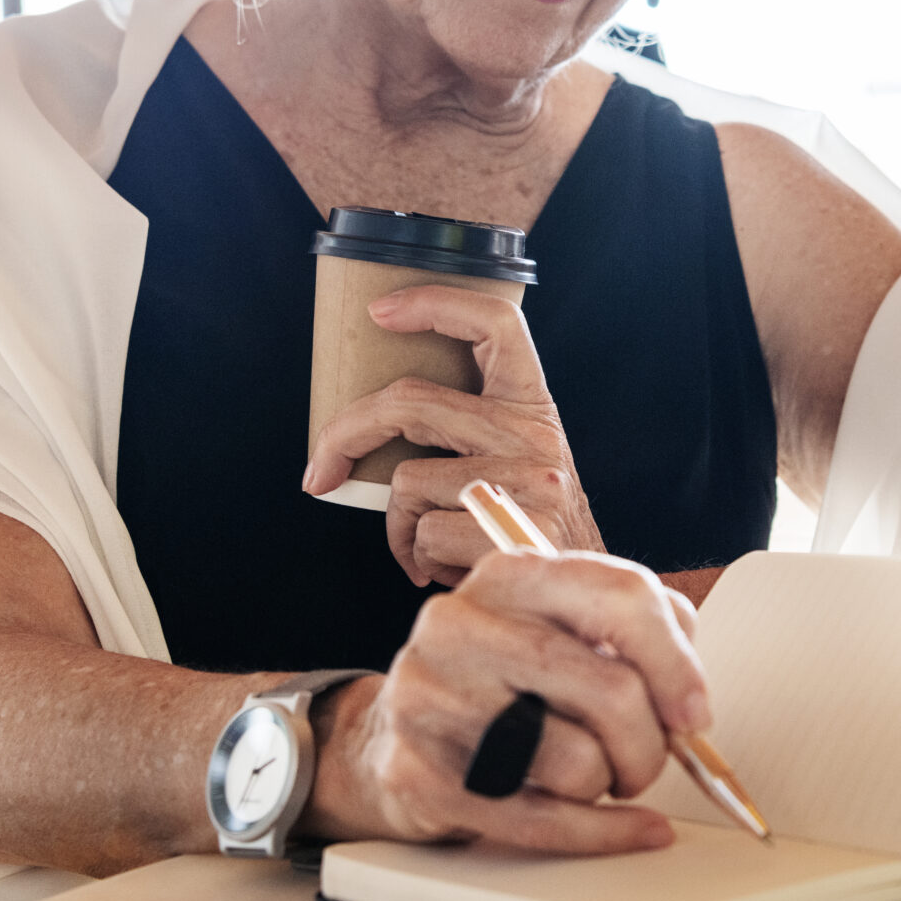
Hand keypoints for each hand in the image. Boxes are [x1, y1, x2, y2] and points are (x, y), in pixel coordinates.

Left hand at [303, 284, 604, 587]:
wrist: (580, 596)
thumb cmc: (532, 530)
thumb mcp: (520, 465)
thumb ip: (469, 435)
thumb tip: (371, 429)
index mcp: (533, 407)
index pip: (497, 323)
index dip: (436, 303)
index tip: (380, 311)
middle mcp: (535, 434)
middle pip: (412, 401)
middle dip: (346, 433)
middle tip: (319, 471)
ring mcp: (528, 481)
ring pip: (408, 481)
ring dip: (400, 526)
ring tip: (428, 547)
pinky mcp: (510, 529)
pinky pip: (422, 533)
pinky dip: (418, 558)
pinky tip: (448, 568)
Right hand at [303, 549, 708, 853]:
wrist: (396, 739)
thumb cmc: (504, 686)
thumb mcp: (566, 633)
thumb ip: (638, 637)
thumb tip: (690, 699)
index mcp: (511, 576)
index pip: (620, 596)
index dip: (677, 663)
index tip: (695, 713)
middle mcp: (461, 624)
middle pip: (611, 690)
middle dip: (652, 745)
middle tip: (647, 761)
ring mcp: (430, 697)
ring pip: (579, 762)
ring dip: (607, 785)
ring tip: (588, 776)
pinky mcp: (417, 773)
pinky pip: (543, 821)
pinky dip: (603, 833)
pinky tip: (630, 829)